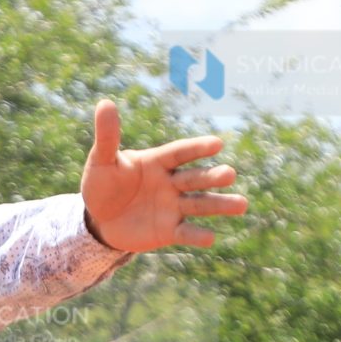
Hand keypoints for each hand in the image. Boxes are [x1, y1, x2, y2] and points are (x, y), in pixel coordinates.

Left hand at [78, 99, 248, 253]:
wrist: (99, 219)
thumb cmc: (102, 184)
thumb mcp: (101, 161)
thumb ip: (107, 137)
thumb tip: (105, 103)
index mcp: (158, 161)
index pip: (180, 153)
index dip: (197, 148)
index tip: (217, 143)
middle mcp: (171, 182)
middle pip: (195, 179)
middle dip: (212, 177)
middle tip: (230, 174)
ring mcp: (172, 207)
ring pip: (199, 204)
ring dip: (219, 205)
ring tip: (241, 205)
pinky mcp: (168, 231)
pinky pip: (184, 232)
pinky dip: (196, 236)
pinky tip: (210, 238)